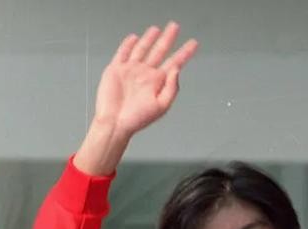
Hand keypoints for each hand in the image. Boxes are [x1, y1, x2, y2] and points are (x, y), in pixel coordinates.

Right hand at [94, 22, 197, 137]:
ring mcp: (131, 71)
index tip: (193, 44)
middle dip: (168, 38)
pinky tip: (133, 38)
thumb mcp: (161, 106)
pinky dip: (128, 44)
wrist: (114, 122)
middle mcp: (145, 75)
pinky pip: (123, 53)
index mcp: (157, 83)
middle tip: (175, 27)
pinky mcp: (116, 69)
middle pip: (159, 51)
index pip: (174, 63)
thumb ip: (172, 88)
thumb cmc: (136, 119)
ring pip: (142, 49)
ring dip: (149, 38)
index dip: (184, 53)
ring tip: (157, 29)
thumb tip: (177, 69)